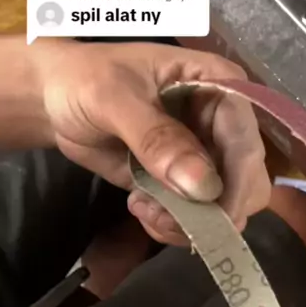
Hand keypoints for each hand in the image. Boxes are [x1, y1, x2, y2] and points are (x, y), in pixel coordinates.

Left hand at [33, 39, 270, 243]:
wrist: (56, 98)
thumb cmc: (85, 81)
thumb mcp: (113, 98)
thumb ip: (155, 137)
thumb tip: (201, 185)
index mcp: (220, 86)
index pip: (247, 142)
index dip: (237, 184)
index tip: (214, 221)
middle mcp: (223, 124)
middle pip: (249, 183)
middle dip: (212, 211)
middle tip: (163, 215)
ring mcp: (207, 156)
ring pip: (225, 208)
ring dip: (188, 222)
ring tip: (142, 208)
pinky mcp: (185, 182)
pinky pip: (198, 218)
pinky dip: (173, 224)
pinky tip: (139, 206)